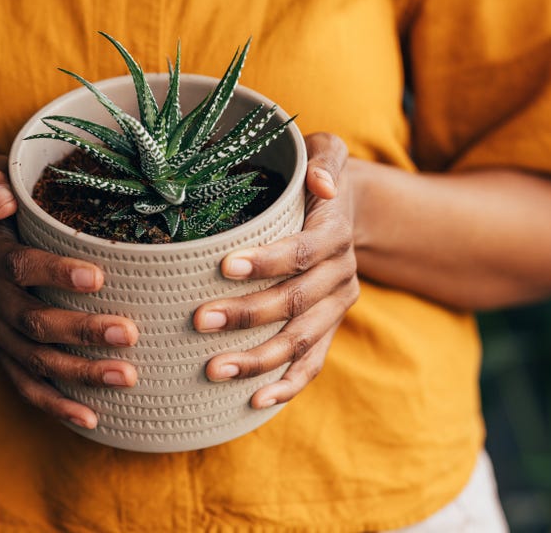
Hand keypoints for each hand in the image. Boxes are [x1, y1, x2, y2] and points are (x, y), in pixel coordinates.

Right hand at [0, 156, 139, 429]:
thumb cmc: (2, 198)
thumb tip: (1, 201)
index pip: (17, 265)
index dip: (54, 273)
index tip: (98, 278)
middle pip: (30, 319)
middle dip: (80, 330)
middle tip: (128, 333)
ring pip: (33, 358)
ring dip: (79, 372)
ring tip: (127, 376)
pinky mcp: (3, 351)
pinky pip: (25, 384)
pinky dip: (55, 404)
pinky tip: (91, 417)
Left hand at [193, 133, 359, 408]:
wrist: (352, 211)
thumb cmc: (317, 177)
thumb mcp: (327, 151)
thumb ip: (324, 159)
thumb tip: (321, 183)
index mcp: (334, 231)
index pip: (303, 250)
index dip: (268, 260)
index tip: (224, 266)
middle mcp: (340, 273)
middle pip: (296, 301)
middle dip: (247, 314)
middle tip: (198, 320)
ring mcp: (336, 306)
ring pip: (302, 339)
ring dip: (259, 358)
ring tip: (214, 369)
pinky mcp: (329, 329)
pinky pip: (313, 363)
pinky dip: (288, 385)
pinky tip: (255, 400)